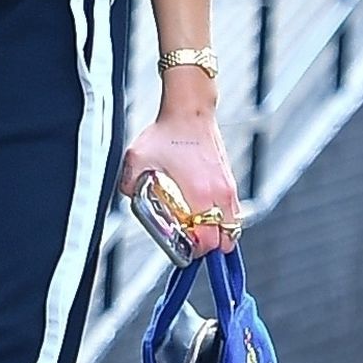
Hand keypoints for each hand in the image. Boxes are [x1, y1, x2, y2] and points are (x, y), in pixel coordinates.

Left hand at [118, 104, 241, 256]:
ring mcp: (228, 188)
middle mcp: (219, 194)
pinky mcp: (230, 181)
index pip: (207, 240)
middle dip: (208, 246)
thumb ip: (129, 182)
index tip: (182, 247)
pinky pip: (233, 212)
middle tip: (190, 241)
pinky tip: (205, 212)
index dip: (195, 250)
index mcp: (199, 194)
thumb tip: (129, 198)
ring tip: (198, 228)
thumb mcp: (137, 158)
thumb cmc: (166, 133)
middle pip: (225, 240)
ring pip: (232, 227)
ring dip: (218, 233)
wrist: (189, 112)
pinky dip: (223, 219)